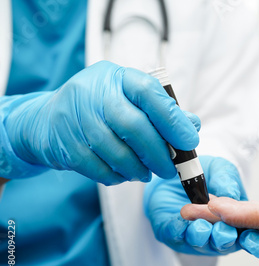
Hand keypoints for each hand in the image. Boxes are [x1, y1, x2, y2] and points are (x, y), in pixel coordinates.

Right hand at [3, 61, 199, 184]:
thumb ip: (161, 110)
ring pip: (116, 152)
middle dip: (158, 154)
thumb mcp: (129, 99)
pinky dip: (118, 177)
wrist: (48, 120)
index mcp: (116, 77)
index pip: (149, 93)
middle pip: (133, 127)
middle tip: (170, 170)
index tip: (189, 142)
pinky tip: (124, 175)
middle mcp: (93, 93)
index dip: (173, 120)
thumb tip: (192, 125)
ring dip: (138, 170)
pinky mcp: (65, 144)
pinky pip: (99, 169)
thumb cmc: (101, 109)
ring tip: (146, 174)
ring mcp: (76, 118)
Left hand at [144, 156, 258, 256]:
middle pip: (225, 243)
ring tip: (200, 226)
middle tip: (221, 229)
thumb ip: (227, 181)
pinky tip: (180, 223)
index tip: (249, 238)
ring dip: (201, 235)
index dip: (252, 241)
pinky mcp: (173, 234)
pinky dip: (178, 230)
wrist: (177, 171)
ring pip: (201, 243)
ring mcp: (197, 237)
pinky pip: (176, 236)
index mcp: (239, 221)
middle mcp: (220, 233)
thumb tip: (231, 194)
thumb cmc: (206, 174)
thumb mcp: (221, 170)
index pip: (250, 238)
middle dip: (224, 237)